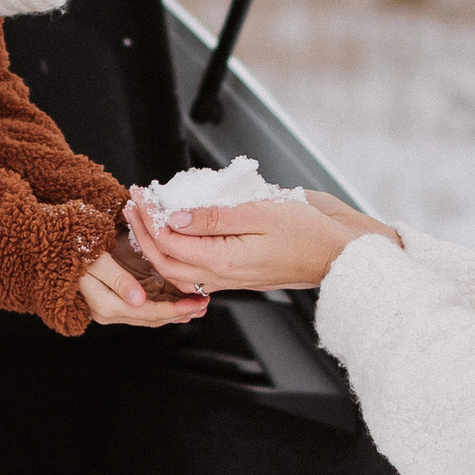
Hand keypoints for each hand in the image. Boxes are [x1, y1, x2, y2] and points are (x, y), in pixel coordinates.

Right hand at [77, 247, 207, 327]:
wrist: (53, 246)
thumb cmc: (71, 248)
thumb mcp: (95, 260)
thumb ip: (118, 280)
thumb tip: (139, 301)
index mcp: (105, 305)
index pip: (148, 313)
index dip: (174, 309)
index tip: (196, 303)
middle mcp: (108, 312)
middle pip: (151, 318)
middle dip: (179, 313)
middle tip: (204, 304)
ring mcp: (111, 307)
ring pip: (149, 315)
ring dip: (174, 311)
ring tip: (197, 305)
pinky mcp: (114, 299)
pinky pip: (143, 307)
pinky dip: (162, 304)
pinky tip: (178, 301)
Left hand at [127, 183, 400, 294]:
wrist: (341, 257)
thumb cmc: (310, 234)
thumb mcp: (261, 214)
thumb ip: (214, 218)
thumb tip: (175, 217)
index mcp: (226, 261)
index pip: (170, 244)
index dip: (149, 220)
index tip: (140, 195)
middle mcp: (224, 276)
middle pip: (166, 263)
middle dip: (143, 234)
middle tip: (134, 204)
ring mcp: (231, 279)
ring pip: (178, 271)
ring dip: (156, 245)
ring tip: (147, 218)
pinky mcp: (239, 275)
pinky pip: (197, 271)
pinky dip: (177, 254)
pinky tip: (176, 235)